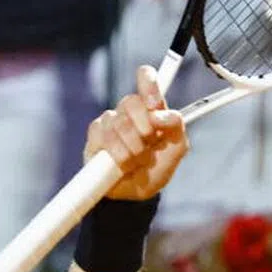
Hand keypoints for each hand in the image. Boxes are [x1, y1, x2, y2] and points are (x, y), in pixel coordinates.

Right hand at [84, 66, 189, 199]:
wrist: (135, 192)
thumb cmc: (156, 167)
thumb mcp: (176, 148)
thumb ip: (176, 127)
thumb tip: (160, 114)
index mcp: (152, 108)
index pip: (146, 78)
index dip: (148, 84)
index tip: (155, 104)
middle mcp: (130, 111)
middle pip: (131, 101)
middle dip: (144, 128)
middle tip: (149, 143)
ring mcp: (110, 121)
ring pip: (119, 122)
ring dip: (133, 147)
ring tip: (137, 159)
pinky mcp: (95, 135)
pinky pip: (104, 136)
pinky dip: (118, 154)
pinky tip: (122, 163)